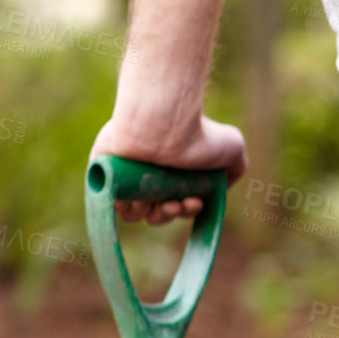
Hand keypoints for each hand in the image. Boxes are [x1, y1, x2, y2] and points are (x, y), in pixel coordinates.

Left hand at [91, 112, 247, 224]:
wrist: (166, 122)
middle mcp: (149, 175)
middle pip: (156, 213)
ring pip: (134, 213)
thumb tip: (222, 185)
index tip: (195, 202)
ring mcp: (125, 175)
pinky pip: (111, 202)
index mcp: (174, 173)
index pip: (178, 204)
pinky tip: (140, 200)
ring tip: (164, 202)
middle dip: (171, 214)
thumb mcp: (232, 148)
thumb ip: (234, 168)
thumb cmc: (200, 132)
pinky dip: (126, 208)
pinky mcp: (104, 172)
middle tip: (177, 204)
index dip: (189, 210)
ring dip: (153, 215)